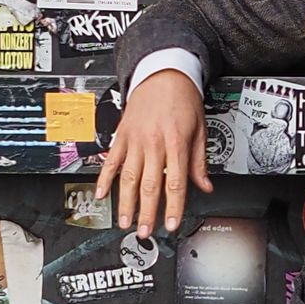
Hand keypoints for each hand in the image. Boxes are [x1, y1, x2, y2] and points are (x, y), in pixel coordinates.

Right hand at [95, 69, 212, 237]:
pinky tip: (100, 194)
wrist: (163, 72)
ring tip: (125, 221)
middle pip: (149, 185)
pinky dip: (104, 178)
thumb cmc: (183, 99)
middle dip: (147, 212)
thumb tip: (204, 186)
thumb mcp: (200, 130)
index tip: (171, 225)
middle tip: (145, 231)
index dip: (173, 208)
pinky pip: (111, 160)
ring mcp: (135, 140)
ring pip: (128, 177)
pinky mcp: (121, 135)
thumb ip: (199, 162)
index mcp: (176, 143)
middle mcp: (154, 143)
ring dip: (126, 202)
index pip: (175, 184)